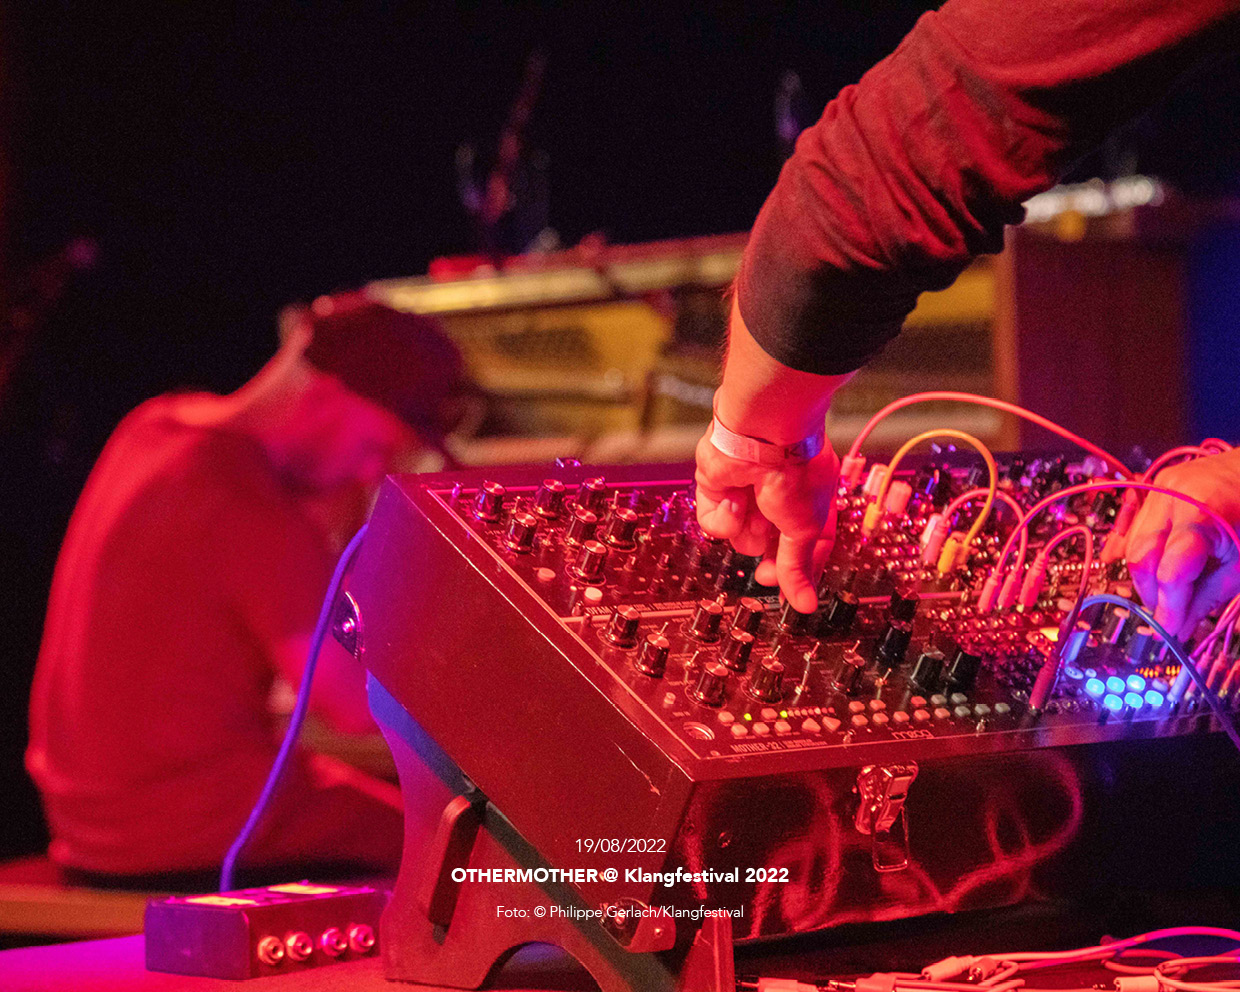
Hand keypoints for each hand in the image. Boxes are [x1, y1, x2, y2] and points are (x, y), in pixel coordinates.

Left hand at [694, 429, 839, 613]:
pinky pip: (715, 525)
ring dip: (749, 527)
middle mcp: (776, 500)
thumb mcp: (804, 528)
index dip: (798, 572)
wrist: (763, 433)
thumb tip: (805, 604)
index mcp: (808, 503)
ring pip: (741, 540)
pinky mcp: (716, 489)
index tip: (792, 593)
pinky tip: (734, 495)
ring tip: (757, 502)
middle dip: (768, 550)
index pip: (804, 549)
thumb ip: (798, 568)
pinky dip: (724, 515)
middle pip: (768, 549)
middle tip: (768, 557)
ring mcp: (746, 495)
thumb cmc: (795, 468)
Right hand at [1111, 449, 1239, 639]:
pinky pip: (1133, 525)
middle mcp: (1170, 496)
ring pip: (1132, 543)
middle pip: (1142, 557)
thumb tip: (1178, 626)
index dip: (1169, 606)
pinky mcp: (1153, 488)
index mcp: (1201, 513)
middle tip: (1167, 614)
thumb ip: (1209, 595)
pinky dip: (1137, 550)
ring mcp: (1158, 489)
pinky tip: (1143, 568)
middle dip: (1151, 592)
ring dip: (1146, 573)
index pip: (1171, 572)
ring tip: (1166, 590)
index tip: (1169, 631)